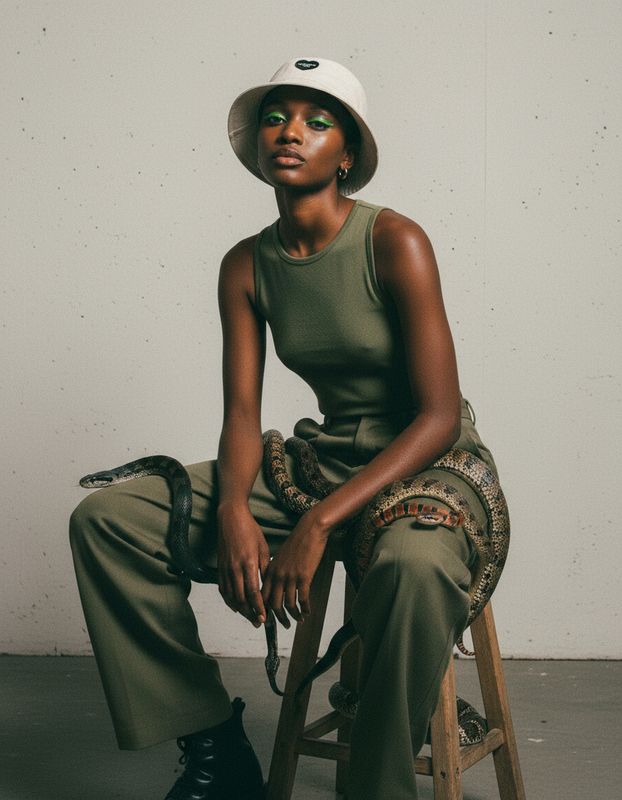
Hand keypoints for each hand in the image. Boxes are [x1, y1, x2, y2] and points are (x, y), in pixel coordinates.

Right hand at [216, 504, 269, 627]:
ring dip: (240, 610)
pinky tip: (236, 606)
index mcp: (248, 563)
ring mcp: (225, 568)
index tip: (265, 618)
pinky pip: (223, 589)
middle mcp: (235, 568)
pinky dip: (229, 600)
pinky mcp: (219, 567)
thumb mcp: (263, 547)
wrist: (230, 518)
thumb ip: (265, 567)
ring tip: (249, 617)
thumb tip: (269, 585)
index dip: (259, 607)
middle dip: (250, 613)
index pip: (253, 592)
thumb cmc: (249, 530)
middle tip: (259, 622)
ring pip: (231, 596)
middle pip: (241, 599)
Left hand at [261, 508, 329, 628]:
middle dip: (278, 618)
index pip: (262, 595)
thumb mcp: (282, 556)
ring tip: (299, 620)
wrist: (310, 529)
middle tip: (284, 625)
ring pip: (288, 604)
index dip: (264, 610)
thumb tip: (276, 584)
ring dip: (293, 616)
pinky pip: (303, 599)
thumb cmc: (298, 541)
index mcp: (270, 570)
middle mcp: (277, 575)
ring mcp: (290, 577)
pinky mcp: (304, 577)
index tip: (268, 619)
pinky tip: (308, 612)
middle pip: (273, 604)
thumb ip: (277, 570)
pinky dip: (305, 608)